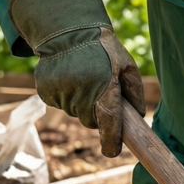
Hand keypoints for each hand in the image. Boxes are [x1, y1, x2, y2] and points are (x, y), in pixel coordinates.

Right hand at [9, 0, 145, 156]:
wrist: (67, 30)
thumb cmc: (103, 50)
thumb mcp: (126, 65)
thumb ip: (134, 92)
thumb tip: (138, 117)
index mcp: (104, 85)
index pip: (108, 121)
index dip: (110, 139)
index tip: (111, 152)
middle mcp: (81, 90)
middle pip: (90, 121)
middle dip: (96, 113)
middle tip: (98, 92)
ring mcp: (61, 91)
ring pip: (74, 113)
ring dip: (80, 103)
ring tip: (83, 78)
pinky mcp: (45, 91)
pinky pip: (59, 104)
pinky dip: (65, 96)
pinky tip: (69, 78)